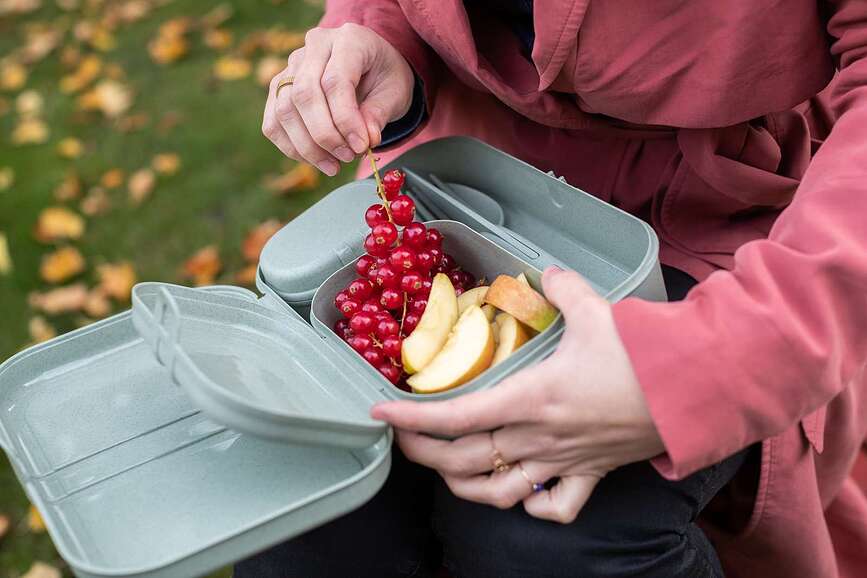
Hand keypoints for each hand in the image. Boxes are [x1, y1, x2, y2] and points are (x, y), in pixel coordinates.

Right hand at [262, 23, 414, 174]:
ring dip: (307, 146)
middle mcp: (314, 46)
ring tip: (333, 165)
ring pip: (284, 110)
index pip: (335, 80)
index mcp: (348, 39)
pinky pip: (273, 121)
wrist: (373, 66)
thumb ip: (379, 114)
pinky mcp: (279, 87)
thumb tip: (365, 140)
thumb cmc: (385, 77)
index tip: (361, 146)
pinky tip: (315, 160)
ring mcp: (292, 66)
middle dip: (325, 135)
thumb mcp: (395, 92)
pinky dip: (291, 147)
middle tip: (347, 157)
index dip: (346, 119)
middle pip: (304, 94)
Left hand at [371, 267, 664, 522]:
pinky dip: (532, 506)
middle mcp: (538, 437)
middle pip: (463, 460)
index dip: (411, 418)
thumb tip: (546, 273)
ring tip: (447, 468)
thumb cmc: (642, 352)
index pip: (454, 415)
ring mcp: (563, 461)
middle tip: (402, 438)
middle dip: (422, 453)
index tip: (380, 413)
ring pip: (499, 493)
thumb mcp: (595, 309)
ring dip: (464, 485)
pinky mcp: (590, 474)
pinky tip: (522, 492)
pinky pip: (557, 508)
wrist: (695, 388)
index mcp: (530, 398)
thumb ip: (561, 288)